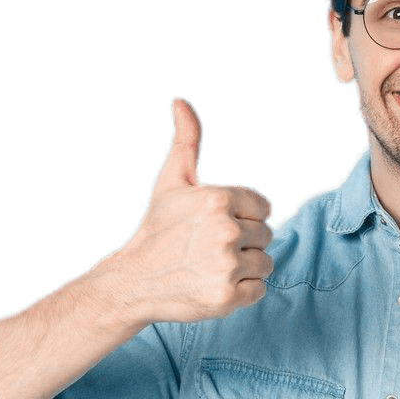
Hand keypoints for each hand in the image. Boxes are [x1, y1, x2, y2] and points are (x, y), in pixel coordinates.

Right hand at [98, 97, 275, 325]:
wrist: (133, 281)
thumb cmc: (158, 228)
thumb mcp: (172, 180)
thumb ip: (187, 139)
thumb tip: (180, 99)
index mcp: (216, 198)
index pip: (263, 206)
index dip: (244, 215)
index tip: (217, 223)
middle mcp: (224, 231)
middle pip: (266, 234)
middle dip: (243, 240)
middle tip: (209, 247)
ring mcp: (226, 266)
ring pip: (264, 262)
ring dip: (244, 266)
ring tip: (211, 265)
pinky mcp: (228, 298)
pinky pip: (259, 289)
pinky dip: (242, 290)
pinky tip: (214, 283)